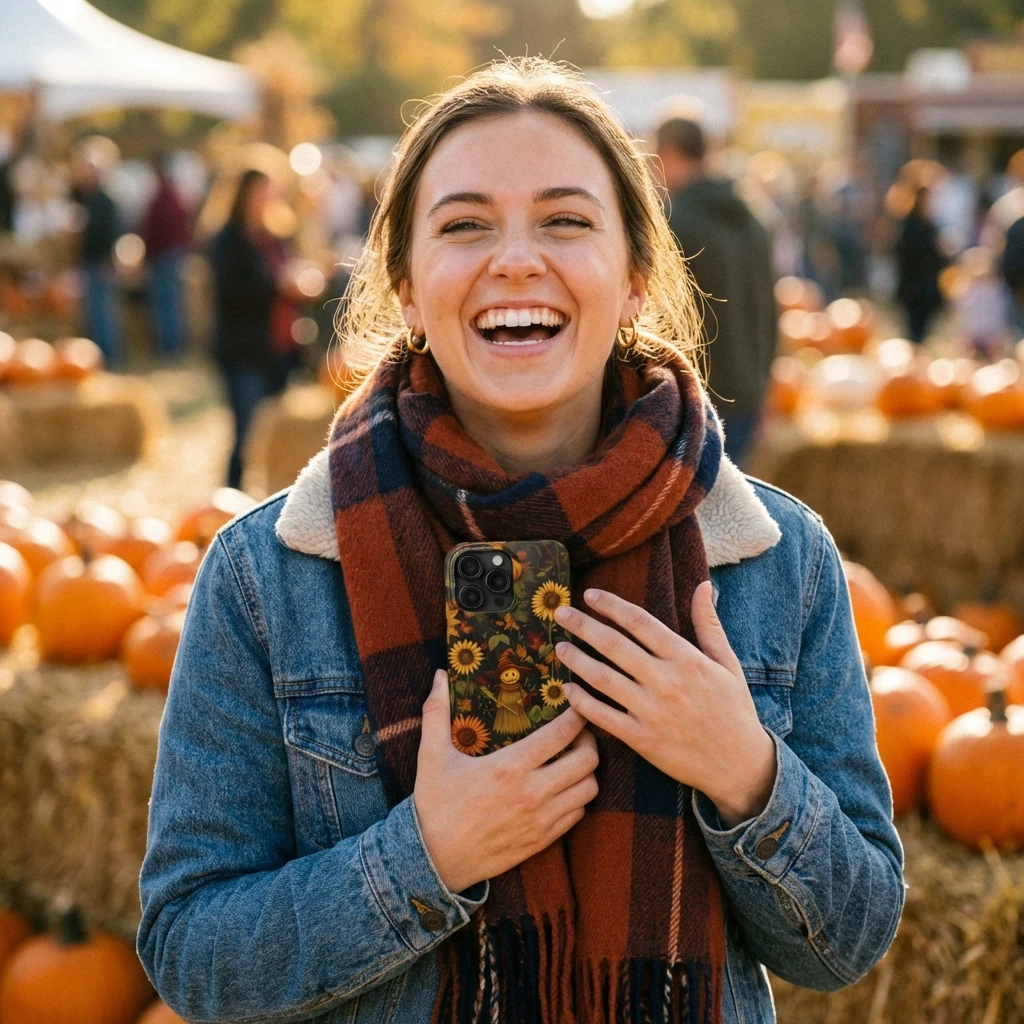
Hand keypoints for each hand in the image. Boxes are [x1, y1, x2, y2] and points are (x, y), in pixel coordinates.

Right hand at [414, 669, 599, 893]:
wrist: (433, 861)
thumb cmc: (434, 804)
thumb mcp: (431, 755)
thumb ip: (436, 712)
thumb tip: (439, 676)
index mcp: (510, 767)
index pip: (562, 734)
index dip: (576, 715)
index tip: (575, 704)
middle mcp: (533, 793)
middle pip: (587, 760)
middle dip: (589, 741)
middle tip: (578, 733)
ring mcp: (541, 820)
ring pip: (589, 789)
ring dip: (587, 771)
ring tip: (573, 760)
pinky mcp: (543, 841)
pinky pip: (578, 815)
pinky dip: (577, 798)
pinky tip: (562, 788)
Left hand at [553, 582, 775, 828]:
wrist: (739, 765)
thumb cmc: (733, 709)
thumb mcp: (727, 663)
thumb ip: (708, 624)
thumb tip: (704, 585)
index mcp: (686, 659)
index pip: (640, 622)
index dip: (611, 605)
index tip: (589, 595)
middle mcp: (666, 682)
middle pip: (614, 646)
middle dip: (583, 626)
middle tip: (561, 613)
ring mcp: (652, 711)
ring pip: (603, 679)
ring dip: (577, 660)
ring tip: (560, 647)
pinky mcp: (642, 740)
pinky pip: (604, 717)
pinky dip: (582, 702)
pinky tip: (568, 690)